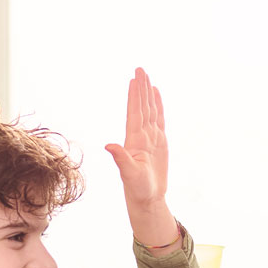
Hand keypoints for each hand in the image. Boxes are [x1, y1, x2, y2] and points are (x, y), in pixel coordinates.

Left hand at [106, 68, 177, 247]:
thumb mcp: (129, 175)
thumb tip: (108, 145)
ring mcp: (150, 138)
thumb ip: (121, 159)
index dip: (135, 96)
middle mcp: (141, 136)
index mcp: (134, 141)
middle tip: (140, 68)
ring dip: (148, 94)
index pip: (135, 113)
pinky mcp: (159, 143)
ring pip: (150, 111)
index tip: (134, 79)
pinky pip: (159, 120)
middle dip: (141, 88)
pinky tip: (156, 96)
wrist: (147, 199)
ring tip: (147, 77)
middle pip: (142, 107)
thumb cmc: (138, 190)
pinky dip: (158, 106)